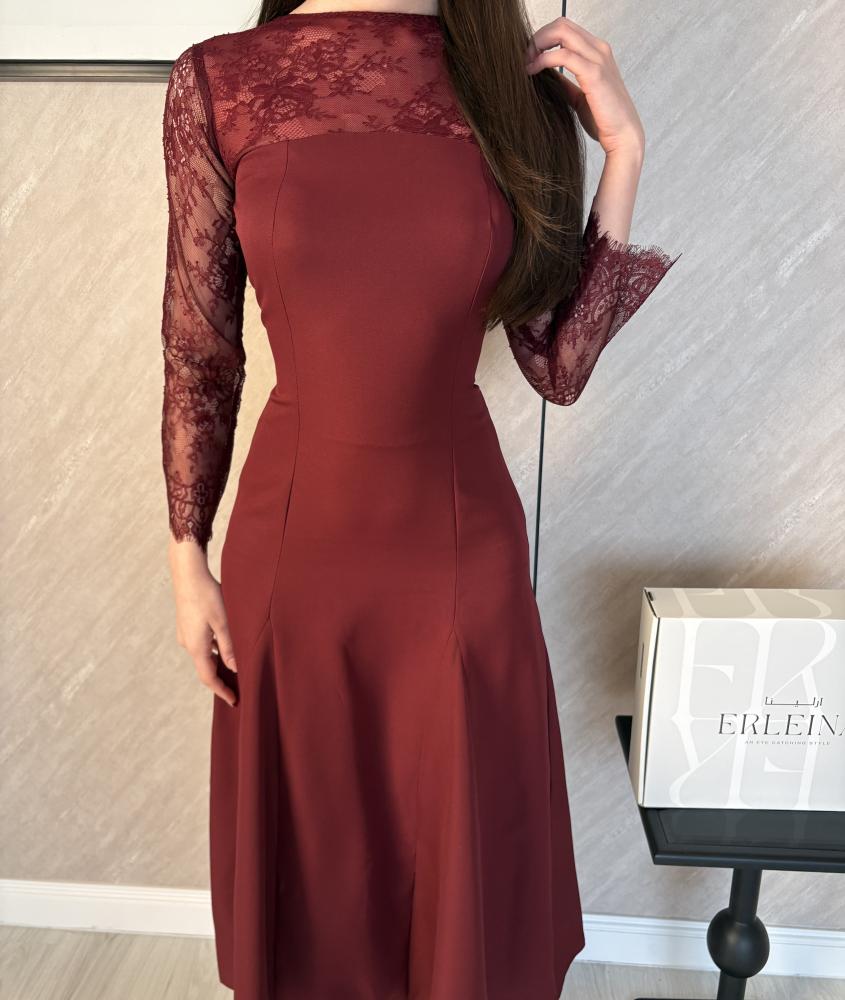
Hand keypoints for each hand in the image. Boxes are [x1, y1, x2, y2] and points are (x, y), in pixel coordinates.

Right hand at [168, 538, 237, 706]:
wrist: (188, 574)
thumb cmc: (208, 595)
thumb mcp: (224, 622)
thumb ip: (230, 647)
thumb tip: (235, 668)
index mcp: (196, 647)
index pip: (209, 677)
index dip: (221, 691)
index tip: (234, 701)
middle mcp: (188, 644)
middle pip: (205, 669)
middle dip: (220, 680)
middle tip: (237, 689)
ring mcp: (185, 634)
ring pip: (203, 656)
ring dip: (217, 664)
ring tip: (235, 670)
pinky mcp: (186, 625)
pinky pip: (201, 645)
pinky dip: (213, 651)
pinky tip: (225, 647)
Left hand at [525, 16, 644, 158]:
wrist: (622, 136)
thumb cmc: (603, 118)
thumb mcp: (579, 96)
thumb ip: (565, 83)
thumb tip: (546, 75)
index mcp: (596, 52)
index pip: (565, 29)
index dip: (543, 39)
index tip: (528, 58)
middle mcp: (599, 49)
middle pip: (561, 24)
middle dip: (537, 38)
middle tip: (524, 58)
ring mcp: (598, 59)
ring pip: (562, 31)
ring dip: (538, 45)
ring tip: (526, 64)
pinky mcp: (594, 73)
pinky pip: (563, 54)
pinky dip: (543, 59)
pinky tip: (533, 71)